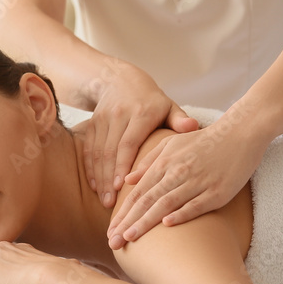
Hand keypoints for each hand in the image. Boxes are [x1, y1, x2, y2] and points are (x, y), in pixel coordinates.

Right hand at [85, 62, 198, 209]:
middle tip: (112, 203)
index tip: (122, 186)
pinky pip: (88, 149)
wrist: (119, 80)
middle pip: (111, 151)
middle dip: (109, 178)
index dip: (124, 164)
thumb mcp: (168, 106)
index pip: (129, 142)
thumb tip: (194, 127)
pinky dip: (90, 169)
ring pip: (98, 152)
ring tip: (104, 200)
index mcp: (140, 113)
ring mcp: (103, 119)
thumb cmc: (150, 100)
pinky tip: (94, 186)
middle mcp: (119, 115)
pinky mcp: (92, 124)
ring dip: (99, 178)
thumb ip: (179, 120)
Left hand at [107, 120, 268, 246]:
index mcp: (164, 163)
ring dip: (146, 222)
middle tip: (113, 241)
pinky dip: (182, 213)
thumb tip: (127, 180)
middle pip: (147, 200)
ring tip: (130, 237)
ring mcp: (198, 182)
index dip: (122, 213)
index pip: (138, 193)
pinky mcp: (218, 191)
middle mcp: (178, 172)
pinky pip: (197, 204)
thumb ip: (149, 161)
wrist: (240, 133)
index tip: (110, 231)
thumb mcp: (172, 144)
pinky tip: (167, 225)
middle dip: (128, 222)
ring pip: (167, 204)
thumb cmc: (204, 142)